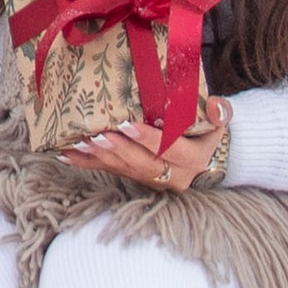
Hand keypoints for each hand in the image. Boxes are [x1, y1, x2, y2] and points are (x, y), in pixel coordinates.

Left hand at [63, 103, 227, 194]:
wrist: (210, 158)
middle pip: (141, 164)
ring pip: (123, 170)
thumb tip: (215, 106)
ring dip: (99, 157)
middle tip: (95, 135)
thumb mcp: (220, 121)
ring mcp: (153, 181)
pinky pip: (111, 173)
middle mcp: (171, 175)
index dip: (146, 138)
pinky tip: (66, 154)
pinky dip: (88, 163)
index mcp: (191, 159)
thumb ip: (220, 112)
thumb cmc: (209, 132)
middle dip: (117, 150)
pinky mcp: (137, 180)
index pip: (167, 149)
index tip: (125, 124)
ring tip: (77, 143)